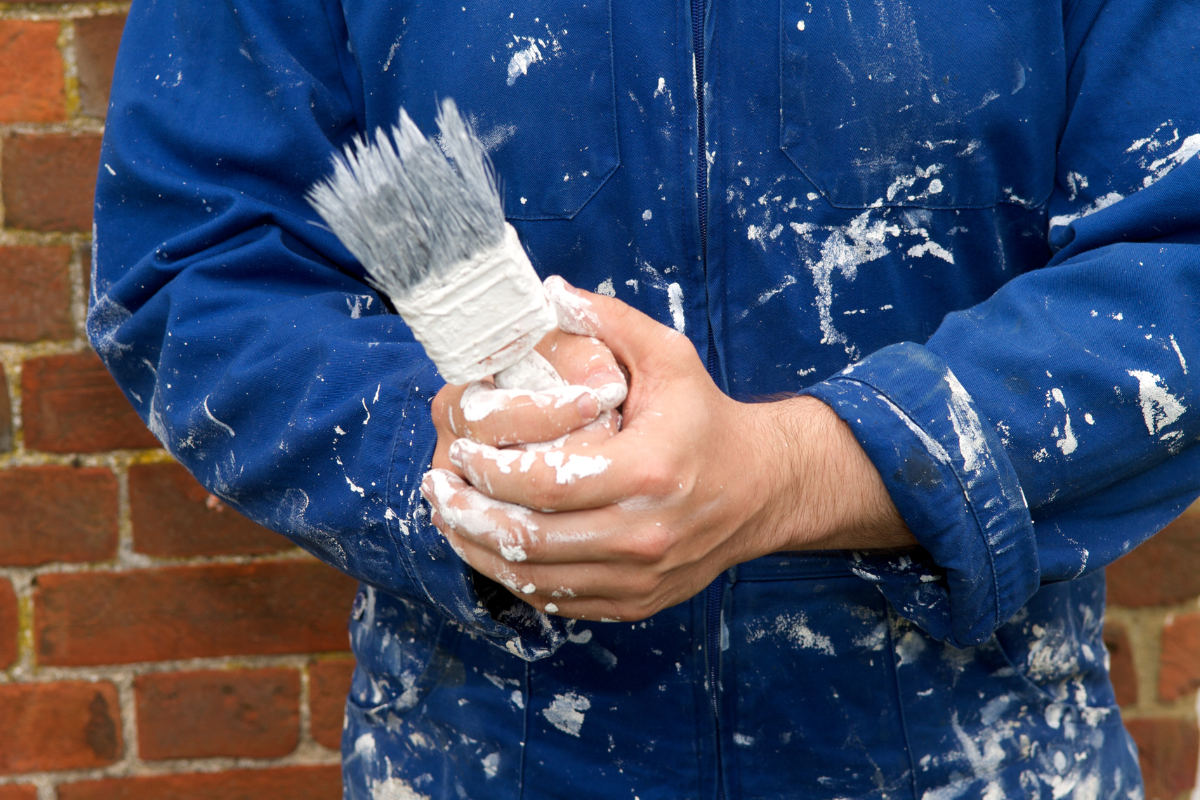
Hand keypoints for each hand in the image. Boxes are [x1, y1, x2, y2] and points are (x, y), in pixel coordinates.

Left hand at [422, 279, 913, 620]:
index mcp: (647, 470)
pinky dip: (517, 579)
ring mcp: (641, 576)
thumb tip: (548, 293)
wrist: (763, 487)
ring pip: (537, 580)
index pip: (545, 482)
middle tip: (438, 488)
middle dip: (469, 516)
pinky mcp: (637, 601)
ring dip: (480, 552)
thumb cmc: (705, 418)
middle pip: (531, 540)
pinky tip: (492, 549)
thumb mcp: (668, 356)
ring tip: (450, 519)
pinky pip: (560, 601)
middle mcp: (644, 533)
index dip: (489, 471)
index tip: (459, 450)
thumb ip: (608, 321)